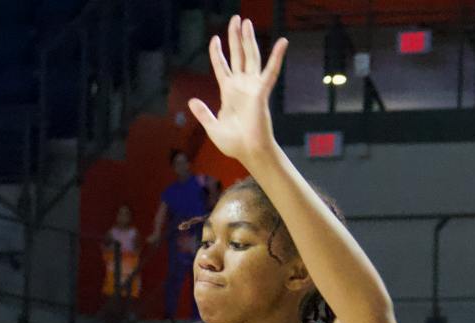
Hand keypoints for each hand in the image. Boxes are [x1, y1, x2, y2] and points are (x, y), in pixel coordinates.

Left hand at [187, 16, 285, 166]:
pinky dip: (277, 57)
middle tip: (236, 19)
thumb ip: (203, 113)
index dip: (217, 53)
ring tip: (246, 22)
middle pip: (238, 55)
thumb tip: (192, 101)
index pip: (222, 66)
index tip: (214, 38)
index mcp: (228, 92)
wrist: (248, 152)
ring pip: (251, 57)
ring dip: (249, 40)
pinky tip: (282, 42)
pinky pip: (270, 72)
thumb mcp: (212, 126)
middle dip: (235, 37)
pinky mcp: (261, 92)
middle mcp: (241, 85)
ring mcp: (252, 87)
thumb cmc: (233, 143)